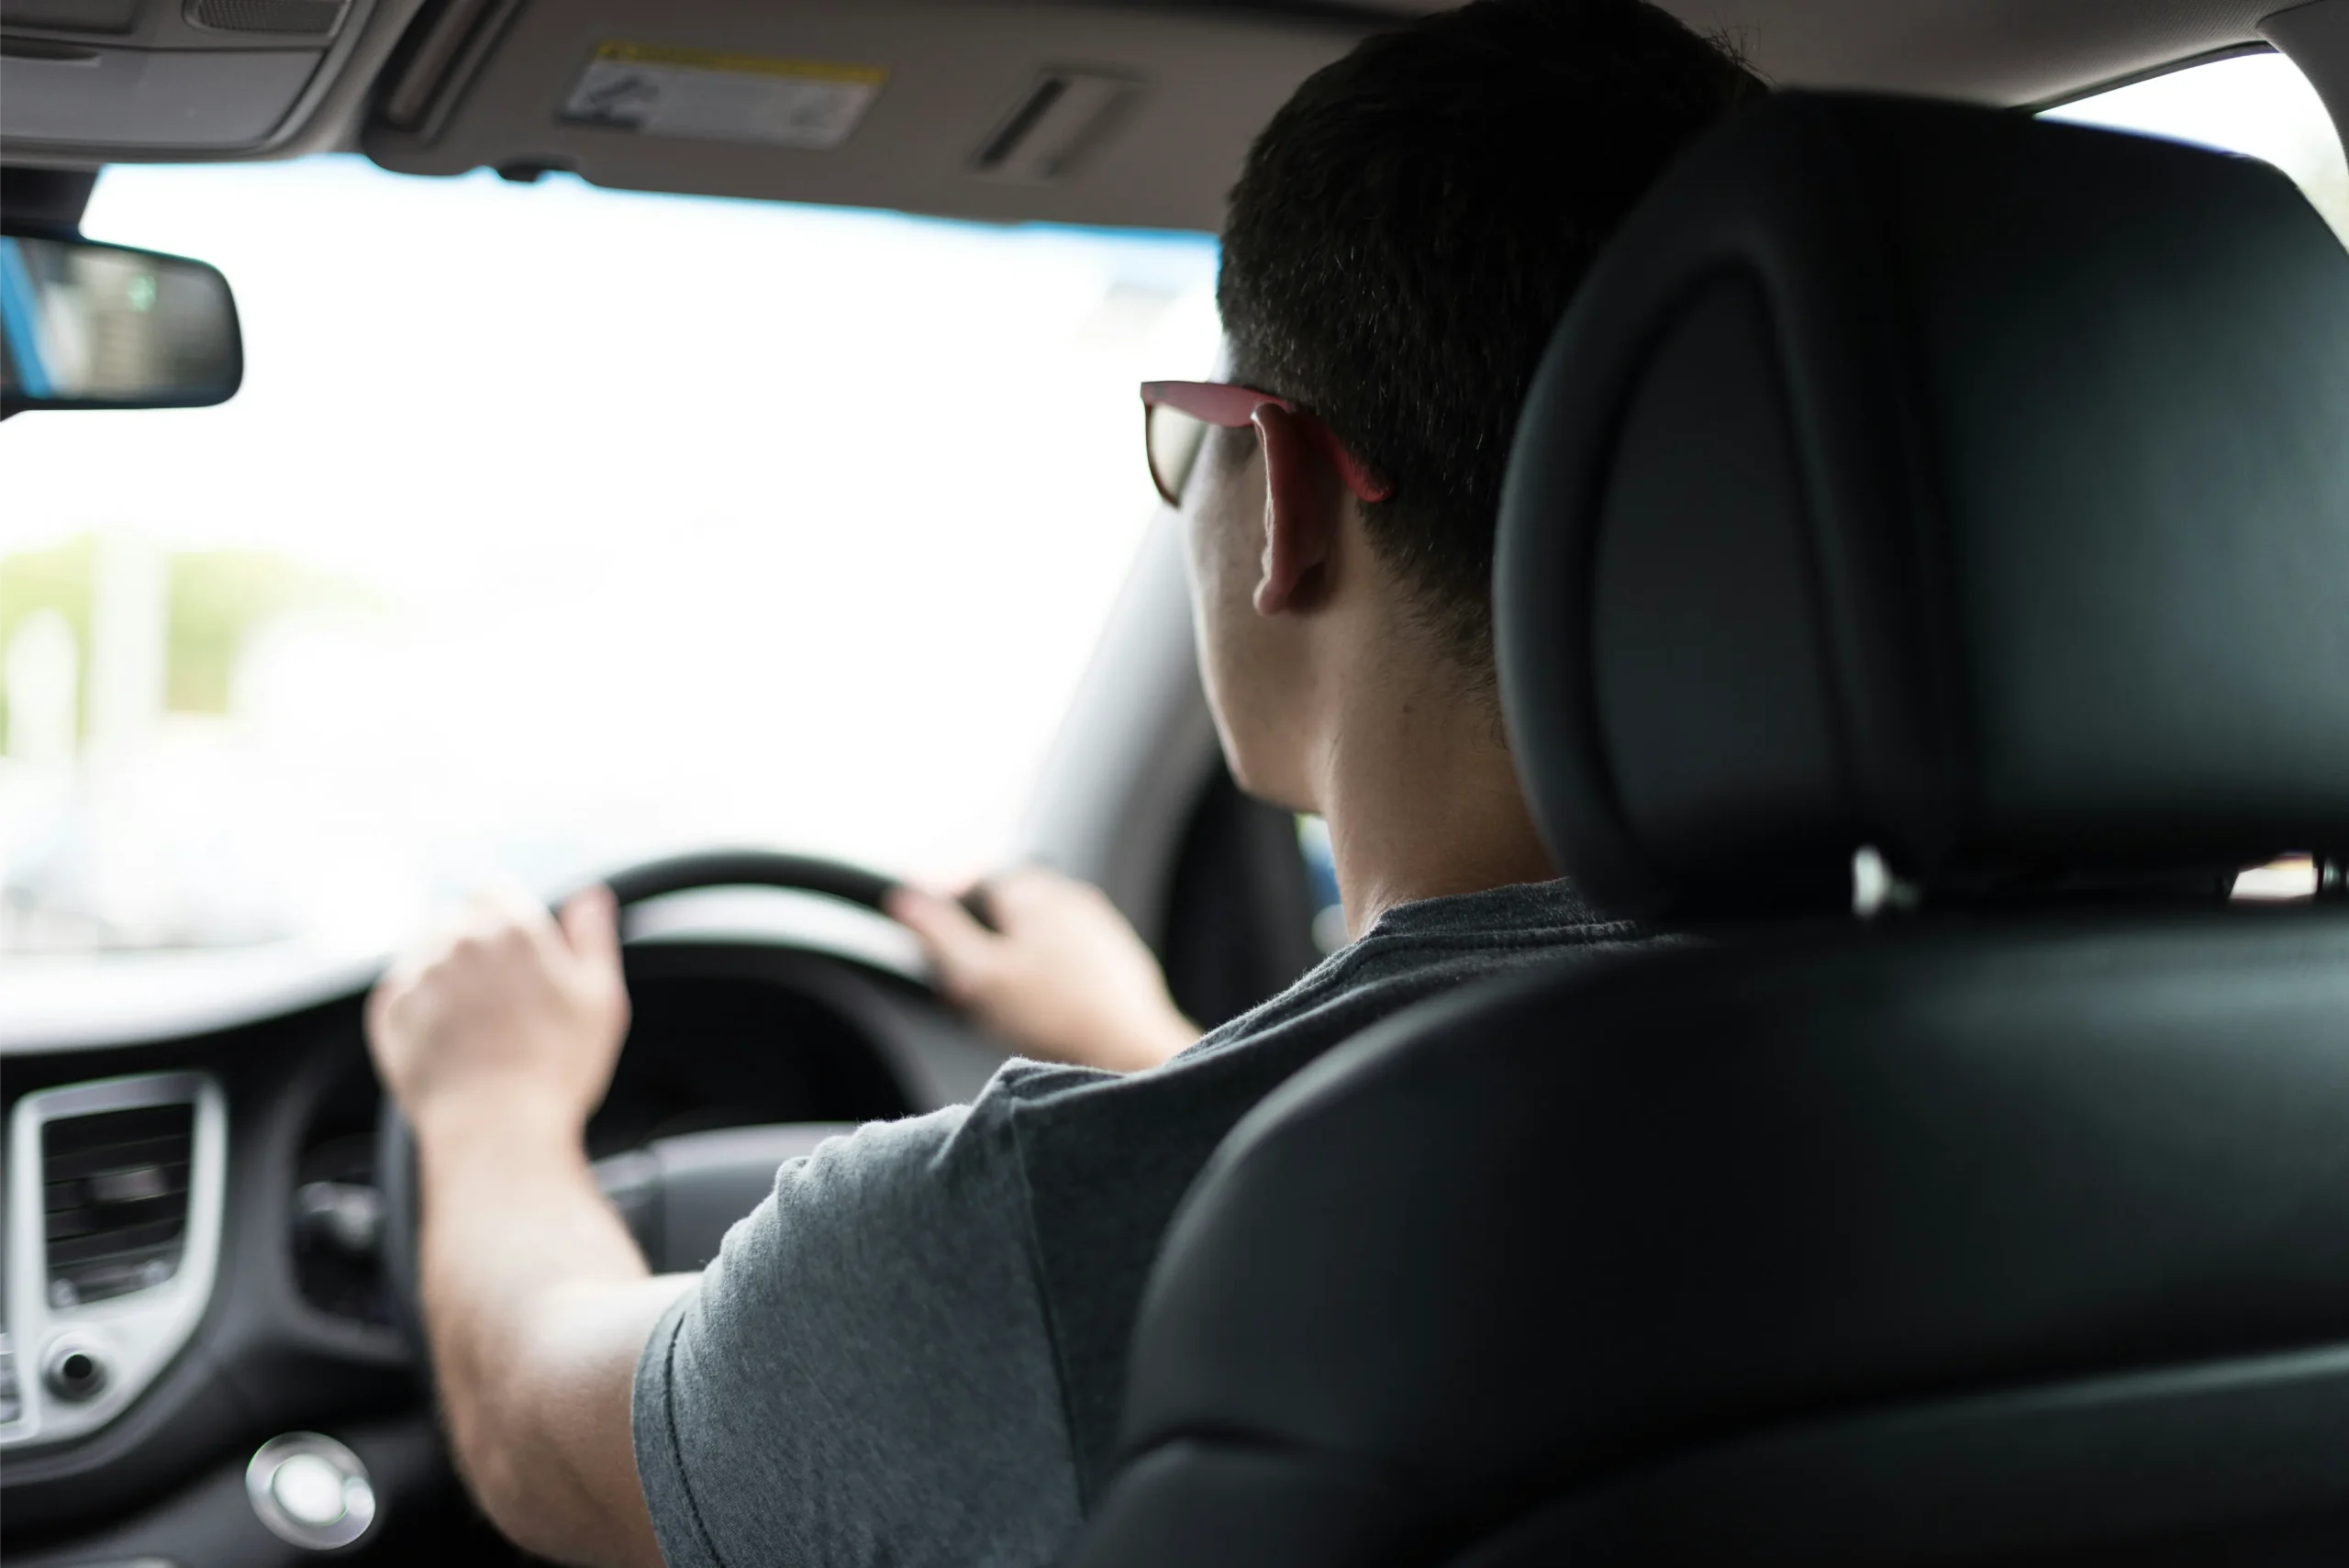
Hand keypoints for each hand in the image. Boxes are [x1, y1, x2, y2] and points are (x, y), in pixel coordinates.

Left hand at [367, 884, 630, 1143]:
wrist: (496, 1130)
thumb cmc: (555, 1071)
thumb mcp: (601, 999)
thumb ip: (592, 937)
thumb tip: (590, 897)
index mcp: (511, 929)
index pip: (495, 891)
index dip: (508, 918)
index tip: (518, 954)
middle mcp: (457, 942)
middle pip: (458, 922)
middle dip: (476, 949)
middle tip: (501, 1000)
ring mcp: (418, 976)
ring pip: (426, 955)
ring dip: (445, 976)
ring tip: (474, 1026)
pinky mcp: (389, 1012)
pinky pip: (401, 992)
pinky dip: (419, 1008)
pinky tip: (448, 1040)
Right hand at [888, 868, 1195, 1071]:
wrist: (1131, 1052)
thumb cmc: (1058, 1017)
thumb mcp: (978, 975)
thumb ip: (937, 933)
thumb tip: (905, 899)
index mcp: (1033, 890)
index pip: (972, 885)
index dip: (946, 921)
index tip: (937, 955)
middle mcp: (1070, 896)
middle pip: (1004, 914)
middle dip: (980, 949)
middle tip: (969, 993)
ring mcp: (1098, 925)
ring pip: (1034, 938)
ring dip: (1012, 966)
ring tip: (1005, 1011)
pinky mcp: (1116, 957)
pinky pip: (1065, 961)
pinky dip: (1046, 981)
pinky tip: (1044, 1016)